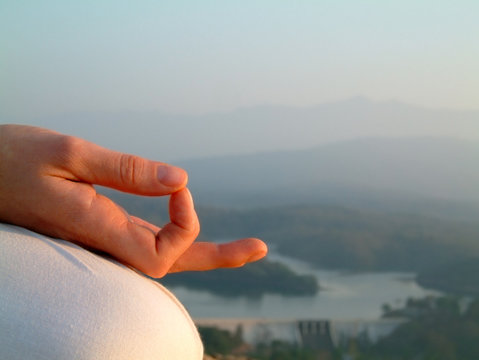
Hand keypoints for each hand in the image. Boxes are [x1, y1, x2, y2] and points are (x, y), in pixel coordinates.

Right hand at [0, 125, 266, 276]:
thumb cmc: (10, 159)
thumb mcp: (68, 153)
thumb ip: (125, 170)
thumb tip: (183, 179)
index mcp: (96, 229)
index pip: (162, 253)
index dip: (183, 221)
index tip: (177, 184)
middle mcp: (104, 241)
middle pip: (173, 264)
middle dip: (218, 256)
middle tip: (261, 247)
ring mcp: (103, 237)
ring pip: (161, 253)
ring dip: (204, 248)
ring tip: (248, 247)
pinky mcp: (100, 225)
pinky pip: (145, 239)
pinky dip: (175, 233)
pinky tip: (189, 224)